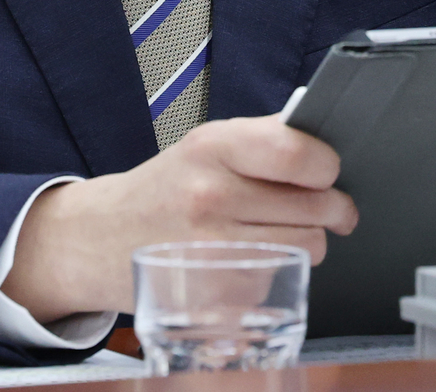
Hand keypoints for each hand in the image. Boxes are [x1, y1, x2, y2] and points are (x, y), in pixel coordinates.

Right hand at [1, 116, 358, 322]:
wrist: (100, 239)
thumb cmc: (164, 190)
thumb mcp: (202, 147)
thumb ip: (262, 140)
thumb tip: (324, 142)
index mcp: (211, 147)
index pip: (296, 153)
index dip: (327, 164)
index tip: (329, 171)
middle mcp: (211, 196)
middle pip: (315, 205)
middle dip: (335, 208)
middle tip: (333, 208)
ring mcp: (214, 249)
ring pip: (309, 245)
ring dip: (310, 240)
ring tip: (283, 231)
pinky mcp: (219, 294)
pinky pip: (281, 277)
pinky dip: (278, 269)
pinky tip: (250, 257)